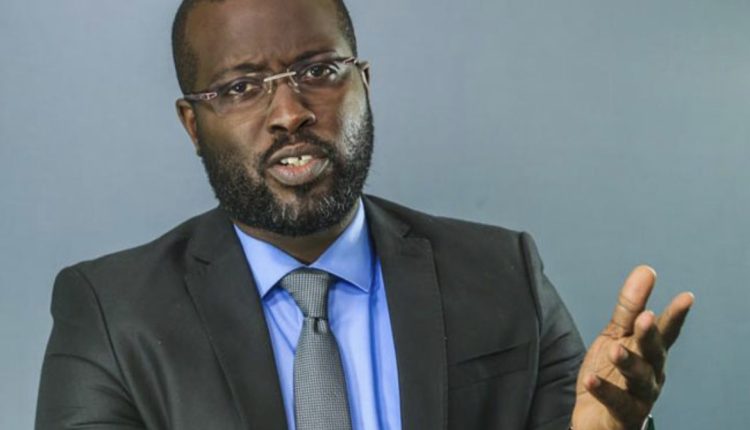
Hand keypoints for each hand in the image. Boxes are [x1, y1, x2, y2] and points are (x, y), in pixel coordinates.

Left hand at [570, 265, 693, 429]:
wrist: (596, 418)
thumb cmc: (612, 373)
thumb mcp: (617, 336)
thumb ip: (629, 307)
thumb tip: (646, 270)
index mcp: (651, 352)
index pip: (665, 331)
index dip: (675, 315)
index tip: (686, 297)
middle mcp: (651, 373)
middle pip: (654, 353)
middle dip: (650, 335)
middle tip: (644, 318)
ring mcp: (640, 396)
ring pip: (639, 378)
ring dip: (629, 362)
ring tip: (614, 350)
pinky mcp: (624, 415)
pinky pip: (616, 402)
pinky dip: (604, 391)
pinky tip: (589, 379)